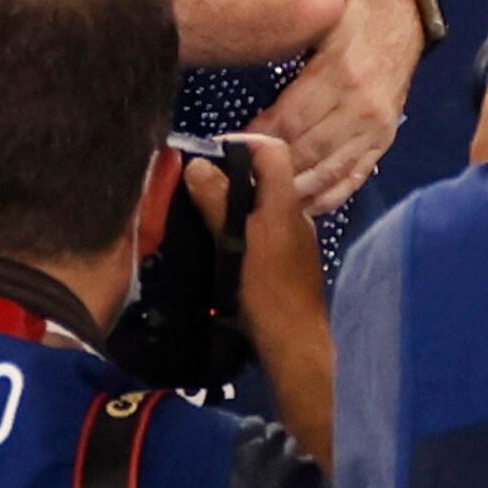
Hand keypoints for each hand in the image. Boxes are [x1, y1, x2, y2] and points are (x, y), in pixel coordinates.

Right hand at [185, 135, 326, 349]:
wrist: (296, 345)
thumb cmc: (267, 293)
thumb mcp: (236, 244)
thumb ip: (219, 202)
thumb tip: (198, 164)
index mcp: (285, 203)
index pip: (271, 150)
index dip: (241, 142)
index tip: (206, 155)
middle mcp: (294, 215)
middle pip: (265, 177)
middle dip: (229, 174)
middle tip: (192, 185)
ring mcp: (294, 239)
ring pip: (261, 205)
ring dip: (232, 203)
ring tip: (198, 213)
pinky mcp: (287, 262)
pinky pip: (263, 230)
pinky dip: (241, 227)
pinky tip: (219, 245)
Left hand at [250, 0, 420, 212]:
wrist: (404, 15)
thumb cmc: (354, 12)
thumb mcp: (318, 22)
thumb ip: (286, 47)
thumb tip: (241, 63)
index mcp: (339, 74)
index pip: (290, 120)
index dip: (258, 139)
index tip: (230, 147)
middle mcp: (360, 107)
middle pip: (307, 151)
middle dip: (271, 168)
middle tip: (239, 178)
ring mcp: (376, 128)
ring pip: (329, 170)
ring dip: (296, 189)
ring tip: (264, 198)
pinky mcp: (385, 140)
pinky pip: (355, 177)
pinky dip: (330, 196)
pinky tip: (305, 206)